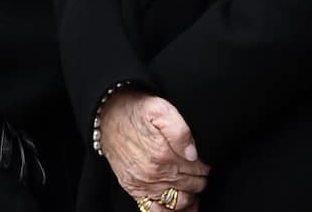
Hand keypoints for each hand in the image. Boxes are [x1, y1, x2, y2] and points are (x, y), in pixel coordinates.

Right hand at [98, 90, 208, 208]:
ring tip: (192, 188)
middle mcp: (153, 173)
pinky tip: (177, 206)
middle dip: (200, 180)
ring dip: (189, 196)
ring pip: (177, 202)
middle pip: (190, 186)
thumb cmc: (135, 110)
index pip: (197, 169)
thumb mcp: (160, 109)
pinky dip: (169, 211)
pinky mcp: (132, 188)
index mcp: (163, 155)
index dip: (204, 166)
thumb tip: (193, 154)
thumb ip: (180, 130)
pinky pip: (154, 210)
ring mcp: (142, 184)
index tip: (205, 163)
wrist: (107, 114)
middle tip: (201, 173)